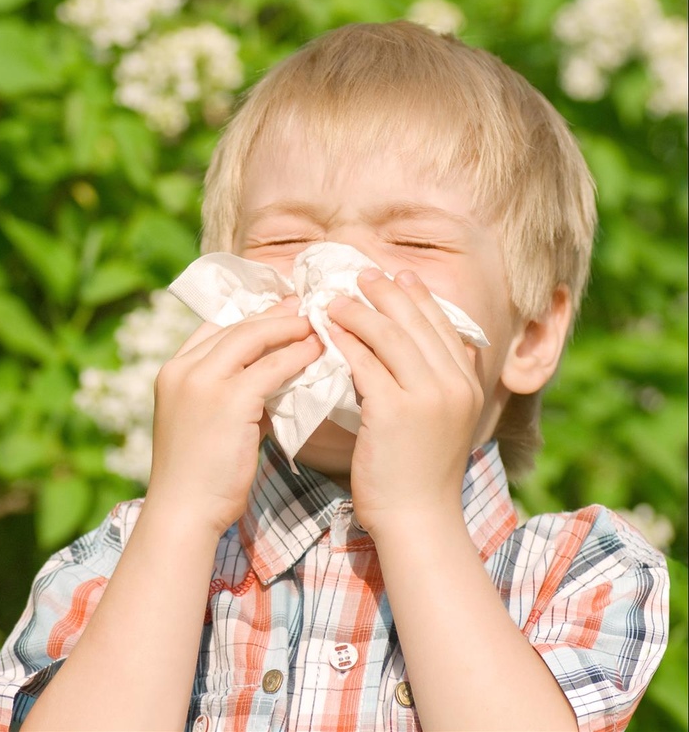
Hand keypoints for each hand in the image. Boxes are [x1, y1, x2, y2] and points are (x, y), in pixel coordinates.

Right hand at [147, 298, 322, 537]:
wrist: (184, 511)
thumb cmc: (198, 477)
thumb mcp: (206, 423)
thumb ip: (232, 395)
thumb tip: (273, 379)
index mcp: (171, 372)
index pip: (211, 329)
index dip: (246, 317)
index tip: (275, 311)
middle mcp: (182, 369)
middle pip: (233, 327)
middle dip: (272, 315)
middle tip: (302, 307)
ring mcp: (202, 381)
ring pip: (252, 338)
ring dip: (288, 329)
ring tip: (315, 325)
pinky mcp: (228, 399)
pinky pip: (271, 367)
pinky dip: (296, 356)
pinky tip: (316, 353)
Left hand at [325, 269, 483, 535]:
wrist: (417, 519)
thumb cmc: (418, 475)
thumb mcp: (439, 422)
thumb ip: (431, 385)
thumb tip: (409, 351)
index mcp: (469, 385)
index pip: (444, 326)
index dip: (419, 297)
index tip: (398, 275)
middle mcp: (455, 384)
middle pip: (418, 322)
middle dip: (387, 292)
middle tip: (361, 274)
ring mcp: (428, 396)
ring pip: (390, 336)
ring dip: (359, 311)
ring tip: (334, 299)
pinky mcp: (395, 409)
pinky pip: (364, 362)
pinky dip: (343, 342)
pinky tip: (326, 331)